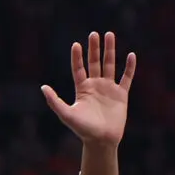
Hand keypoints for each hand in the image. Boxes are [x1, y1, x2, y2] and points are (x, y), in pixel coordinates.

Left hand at [41, 32, 135, 146]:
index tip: (76, 45)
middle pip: (94, 62)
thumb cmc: (83, 130)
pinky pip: (126, 78)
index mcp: (82, 89)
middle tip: (94, 34)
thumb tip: (43, 87)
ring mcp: (109, 89)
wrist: (101, 141)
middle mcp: (95, 86)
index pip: (79, 69)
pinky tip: (131, 55)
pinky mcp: (121, 95)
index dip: (77, 57)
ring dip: (110, 51)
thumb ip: (55, 101)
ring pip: (109, 65)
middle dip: (94, 48)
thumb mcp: (66, 114)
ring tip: (110, 35)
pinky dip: (129, 67)